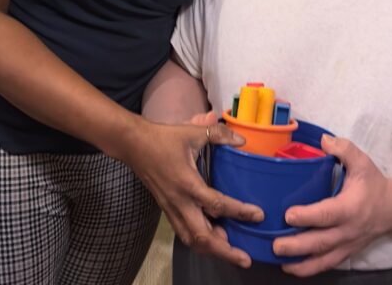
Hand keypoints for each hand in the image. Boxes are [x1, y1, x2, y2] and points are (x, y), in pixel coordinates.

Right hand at [120, 117, 262, 267]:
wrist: (133, 145)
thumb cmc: (163, 138)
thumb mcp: (192, 132)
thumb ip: (218, 134)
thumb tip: (241, 140)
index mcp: (187, 183)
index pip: (217, 205)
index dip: (239, 211)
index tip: (258, 215)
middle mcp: (179, 202)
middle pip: (203, 237)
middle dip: (225, 251)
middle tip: (245, 258)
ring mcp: (171, 208)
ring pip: (191, 240)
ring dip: (212, 250)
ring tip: (231, 251)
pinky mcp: (167, 209)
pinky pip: (184, 233)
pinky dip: (199, 241)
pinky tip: (211, 238)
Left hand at [274, 135, 391, 276]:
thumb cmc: (374, 184)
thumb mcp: (362, 161)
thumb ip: (344, 149)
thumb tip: (323, 140)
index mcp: (350, 208)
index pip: (327, 214)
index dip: (307, 216)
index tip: (288, 215)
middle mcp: (348, 230)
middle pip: (321, 242)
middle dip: (297, 245)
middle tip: (275, 245)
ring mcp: (347, 245)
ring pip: (323, 259)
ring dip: (301, 264)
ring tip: (280, 262)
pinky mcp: (346, 253)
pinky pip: (327, 264)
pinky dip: (310, 269)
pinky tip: (292, 268)